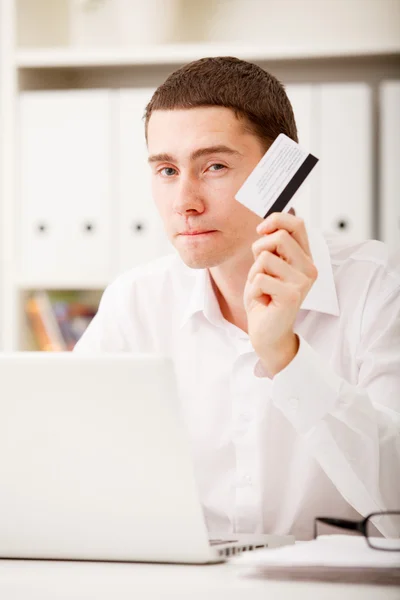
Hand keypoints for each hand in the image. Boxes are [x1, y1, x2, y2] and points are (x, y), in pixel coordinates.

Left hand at [244, 212, 317, 376]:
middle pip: (279, 237)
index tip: (260, 230)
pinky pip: (259, 278)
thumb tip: (267, 225)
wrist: (267, 333)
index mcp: (305, 258)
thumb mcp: (267, 266)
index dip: (276, 220)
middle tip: (260, 272)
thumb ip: (271, 247)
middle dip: (259, 250)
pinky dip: (253, 290)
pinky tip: (263, 301)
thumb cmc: (265, 299)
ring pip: (265, 258)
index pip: (297, 224)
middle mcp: (309, 268)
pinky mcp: (292, 295)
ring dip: (254, 274)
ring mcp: (303, 281)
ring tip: (263, 290)